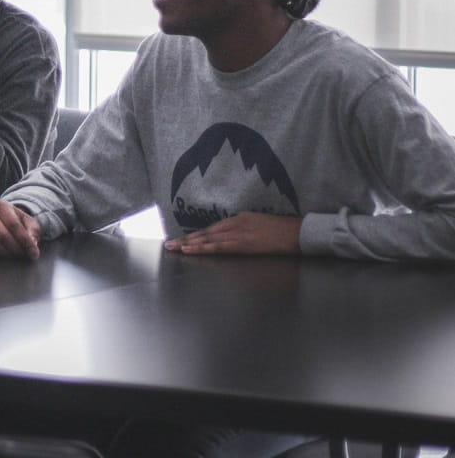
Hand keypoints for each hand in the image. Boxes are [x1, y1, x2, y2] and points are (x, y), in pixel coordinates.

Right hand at [0, 200, 41, 259]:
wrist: (3, 221)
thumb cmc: (17, 222)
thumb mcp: (29, 222)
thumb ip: (32, 230)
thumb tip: (31, 242)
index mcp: (1, 205)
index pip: (13, 225)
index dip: (25, 240)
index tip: (34, 252)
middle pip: (2, 235)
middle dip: (16, 248)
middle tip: (24, 254)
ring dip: (6, 253)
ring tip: (15, 254)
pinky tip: (3, 255)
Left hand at [165, 212, 301, 255]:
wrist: (301, 232)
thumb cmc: (286, 232)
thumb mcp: (261, 227)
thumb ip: (246, 230)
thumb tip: (234, 238)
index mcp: (241, 219)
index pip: (213, 228)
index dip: (197, 234)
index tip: (183, 239)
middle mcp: (236, 223)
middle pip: (207, 232)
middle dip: (187, 239)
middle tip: (169, 244)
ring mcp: (240, 232)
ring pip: (209, 239)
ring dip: (190, 244)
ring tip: (175, 248)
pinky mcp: (245, 242)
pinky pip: (220, 246)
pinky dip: (204, 248)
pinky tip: (192, 250)